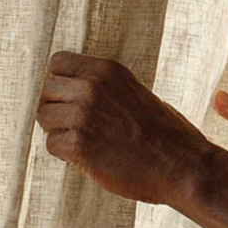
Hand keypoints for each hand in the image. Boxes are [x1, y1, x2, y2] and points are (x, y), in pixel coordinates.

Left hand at [37, 51, 216, 203]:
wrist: (182, 165)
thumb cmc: (166, 134)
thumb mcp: (136, 93)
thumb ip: (105, 88)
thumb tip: (73, 92)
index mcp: (109, 71)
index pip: (58, 62)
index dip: (60, 82)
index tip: (71, 99)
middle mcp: (93, 87)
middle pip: (47, 89)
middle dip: (56, 108)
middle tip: (77, 126)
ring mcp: (85, 114)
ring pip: (44, 117)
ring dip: (59, 132)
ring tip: (86, 142)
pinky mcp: (79, 144)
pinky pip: (52, 145)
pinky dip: (66, 155)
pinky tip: (90, 157)